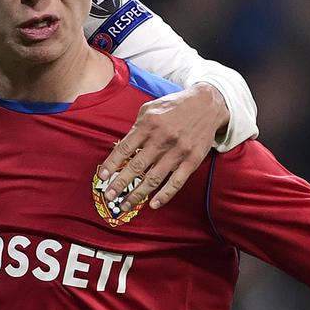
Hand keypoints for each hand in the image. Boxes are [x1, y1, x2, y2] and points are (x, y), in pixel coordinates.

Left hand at [97, 82, 229, 210]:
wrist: (207, 104)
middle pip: (137, 166)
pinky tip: (153, 205)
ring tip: (125, 205)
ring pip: (154, 178)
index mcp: (149, 124)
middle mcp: (162, 138)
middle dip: (120, 183)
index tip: (102, 176)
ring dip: (137, 194)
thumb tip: (121, 148)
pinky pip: (176, 182)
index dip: (112, 163)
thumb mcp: (151, 109)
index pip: (125, 148)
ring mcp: (178, 151)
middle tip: (109, 196)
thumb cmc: (174, 107)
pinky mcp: (192, 160)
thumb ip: (136, 127)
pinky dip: (164, 195)